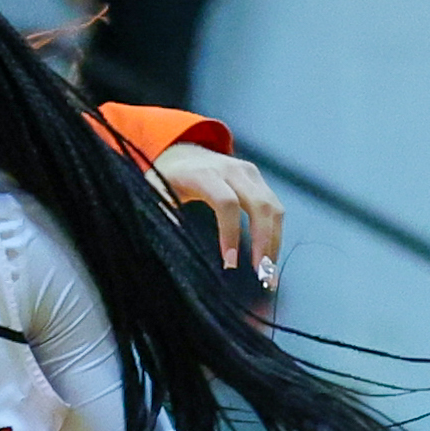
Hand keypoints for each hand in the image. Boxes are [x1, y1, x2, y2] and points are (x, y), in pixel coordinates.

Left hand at [149, 142, 286, 281]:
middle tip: (262, 276)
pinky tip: (269, 258)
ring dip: (275, 242)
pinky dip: (275, 234)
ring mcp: (249, 173)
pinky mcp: (259, 180)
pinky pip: (274, 208)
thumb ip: (161, 214)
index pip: (226, 202)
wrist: (182, 154)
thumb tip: (173, 244)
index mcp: (203, 173)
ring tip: (270, 274)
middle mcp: (231, 169)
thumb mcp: (154, 193)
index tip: (230, 264)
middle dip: (264, 242)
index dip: (231, 233)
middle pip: (259, 204)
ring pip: (273, 207)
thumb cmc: (166, 179)